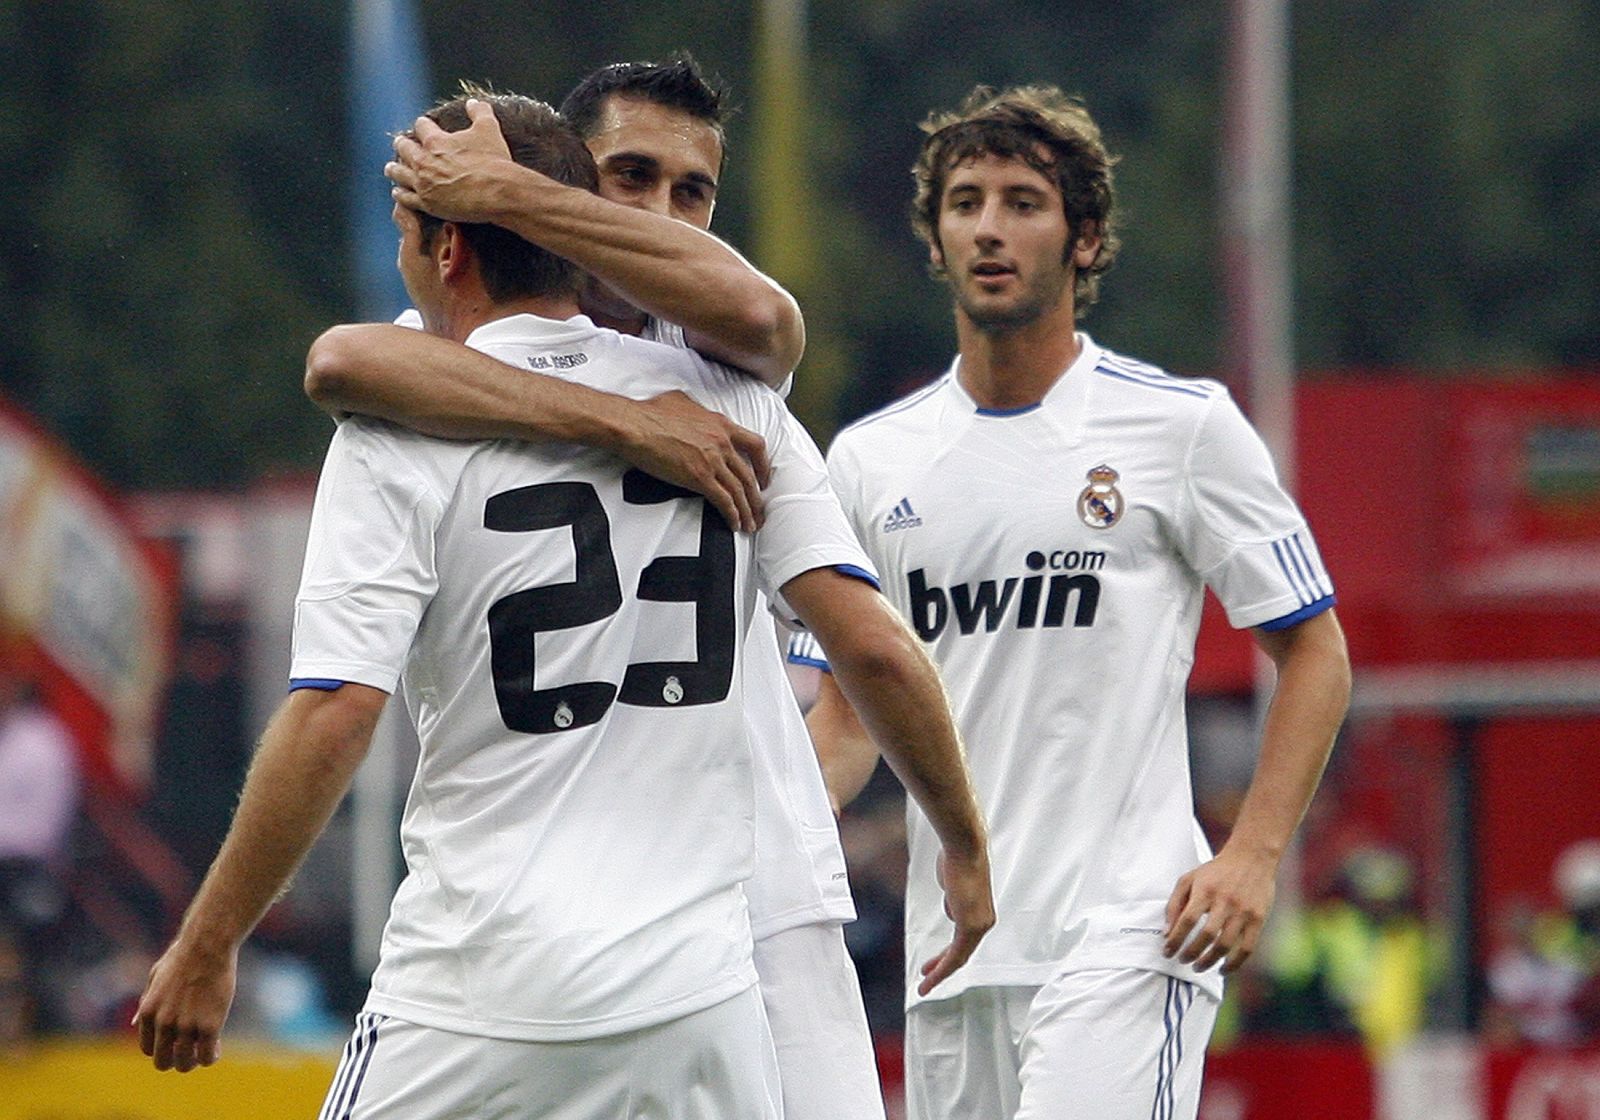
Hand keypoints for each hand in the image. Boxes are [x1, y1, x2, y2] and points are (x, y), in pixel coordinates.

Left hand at [133, 938, 238, 1071]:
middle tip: (190, 1052)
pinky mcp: (210, 1025)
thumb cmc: (184, 956)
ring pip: (185, 1063)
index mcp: (148, 1012)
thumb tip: (135, 1023)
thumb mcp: (156, 978)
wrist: (208, 944)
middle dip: (176, 1061)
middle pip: (163, 1062)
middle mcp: (163, 1022)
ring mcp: (186, 1025)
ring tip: (205, 1051)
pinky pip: (207, 1055)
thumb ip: (146, 1002)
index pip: (147, 1049)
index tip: (177, 1043)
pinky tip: (217, 1047)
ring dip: (194, 1061)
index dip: (163, 1049)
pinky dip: (211, 1057)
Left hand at [387, 98, 513, 221]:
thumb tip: (473, 102)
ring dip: (394, 169)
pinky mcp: (428, 204)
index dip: (423, 125)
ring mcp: (424, 184)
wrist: (497, 193)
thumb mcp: (489, 129)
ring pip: (399, 173)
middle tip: (400, 144)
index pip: (422, 126)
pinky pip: (406, 199)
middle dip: (402, 145)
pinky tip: (397, 192)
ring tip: (390, 168)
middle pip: (404, 148)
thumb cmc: (493, 161)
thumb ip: (479, 113)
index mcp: (436, 141)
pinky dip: (400, 194)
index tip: (423, 126)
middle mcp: (424, 161)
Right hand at [614, 391, 770, 531]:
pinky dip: (731, 515)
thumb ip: (698, 411)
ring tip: (750, 524)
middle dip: (756, 496)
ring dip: (747, 510)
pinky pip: (723, 500)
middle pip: (749, 474)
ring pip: (739, 490)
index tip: (763, 477)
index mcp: (720, 424)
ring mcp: (712, 461)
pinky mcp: (699, 477)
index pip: (755, 445)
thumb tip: (696, 414)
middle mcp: (722, 442)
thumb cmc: (651, 412)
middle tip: (759, 509)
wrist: (635, 426)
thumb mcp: (683, 401)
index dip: (763, 465)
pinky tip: (734, 524)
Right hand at [917, 846, 994, 995]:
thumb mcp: (952, 884)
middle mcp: (984, 921)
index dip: (947, 955)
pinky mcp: (971, 926)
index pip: (964, 942)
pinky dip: (942, 968)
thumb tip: (952, 907)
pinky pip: (955, 954)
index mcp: (981, 913)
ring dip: (940, 973)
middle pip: (961, 953)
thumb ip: (953, 900)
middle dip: (942, 968)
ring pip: (958, 958)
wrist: (963, 848)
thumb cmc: (957, 859)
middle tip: (927, 979)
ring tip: (925, 985)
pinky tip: (931, 975)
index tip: (933, 963)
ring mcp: (979, 925)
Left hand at [1163, 844, 1278, 973]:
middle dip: (1191, 953)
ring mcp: (1244, 912)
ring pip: (1225, 945)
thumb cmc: (1216, 871)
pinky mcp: (1258, 919)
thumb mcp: (1189, 879)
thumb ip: (1175, 904)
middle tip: (1182, 961)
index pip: (1187, 921)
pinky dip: (1234, 964)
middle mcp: (1225, 902)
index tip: (1167, 952)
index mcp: (1205, 890)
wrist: (1252, 857)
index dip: (1175, 940)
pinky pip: (1247, 948)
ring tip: (1198, 967)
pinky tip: (1223, 970)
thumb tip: (1166, 933)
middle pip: (1206, 935)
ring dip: (1209, 961)